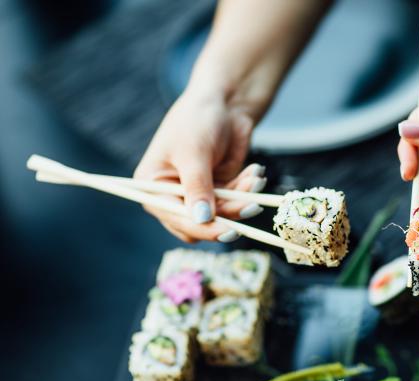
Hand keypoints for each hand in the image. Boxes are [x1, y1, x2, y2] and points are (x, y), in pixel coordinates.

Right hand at [134, 88, 264, 243]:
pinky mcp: (219, 191)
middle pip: (198, 225)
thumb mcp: (194, 152)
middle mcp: (172, 195)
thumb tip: (201, 218)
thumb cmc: (198, 119)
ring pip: (221, 217)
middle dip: (226, 217)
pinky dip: (247, 191)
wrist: (225, 102)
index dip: (201, 227)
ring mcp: (197, 194)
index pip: (174, 217)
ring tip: (254, 179)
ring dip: (241, 201)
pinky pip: (235, 203)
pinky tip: (254, 173)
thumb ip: (197, 187)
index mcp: (153, 186)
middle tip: (250, 206)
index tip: (228, 230)